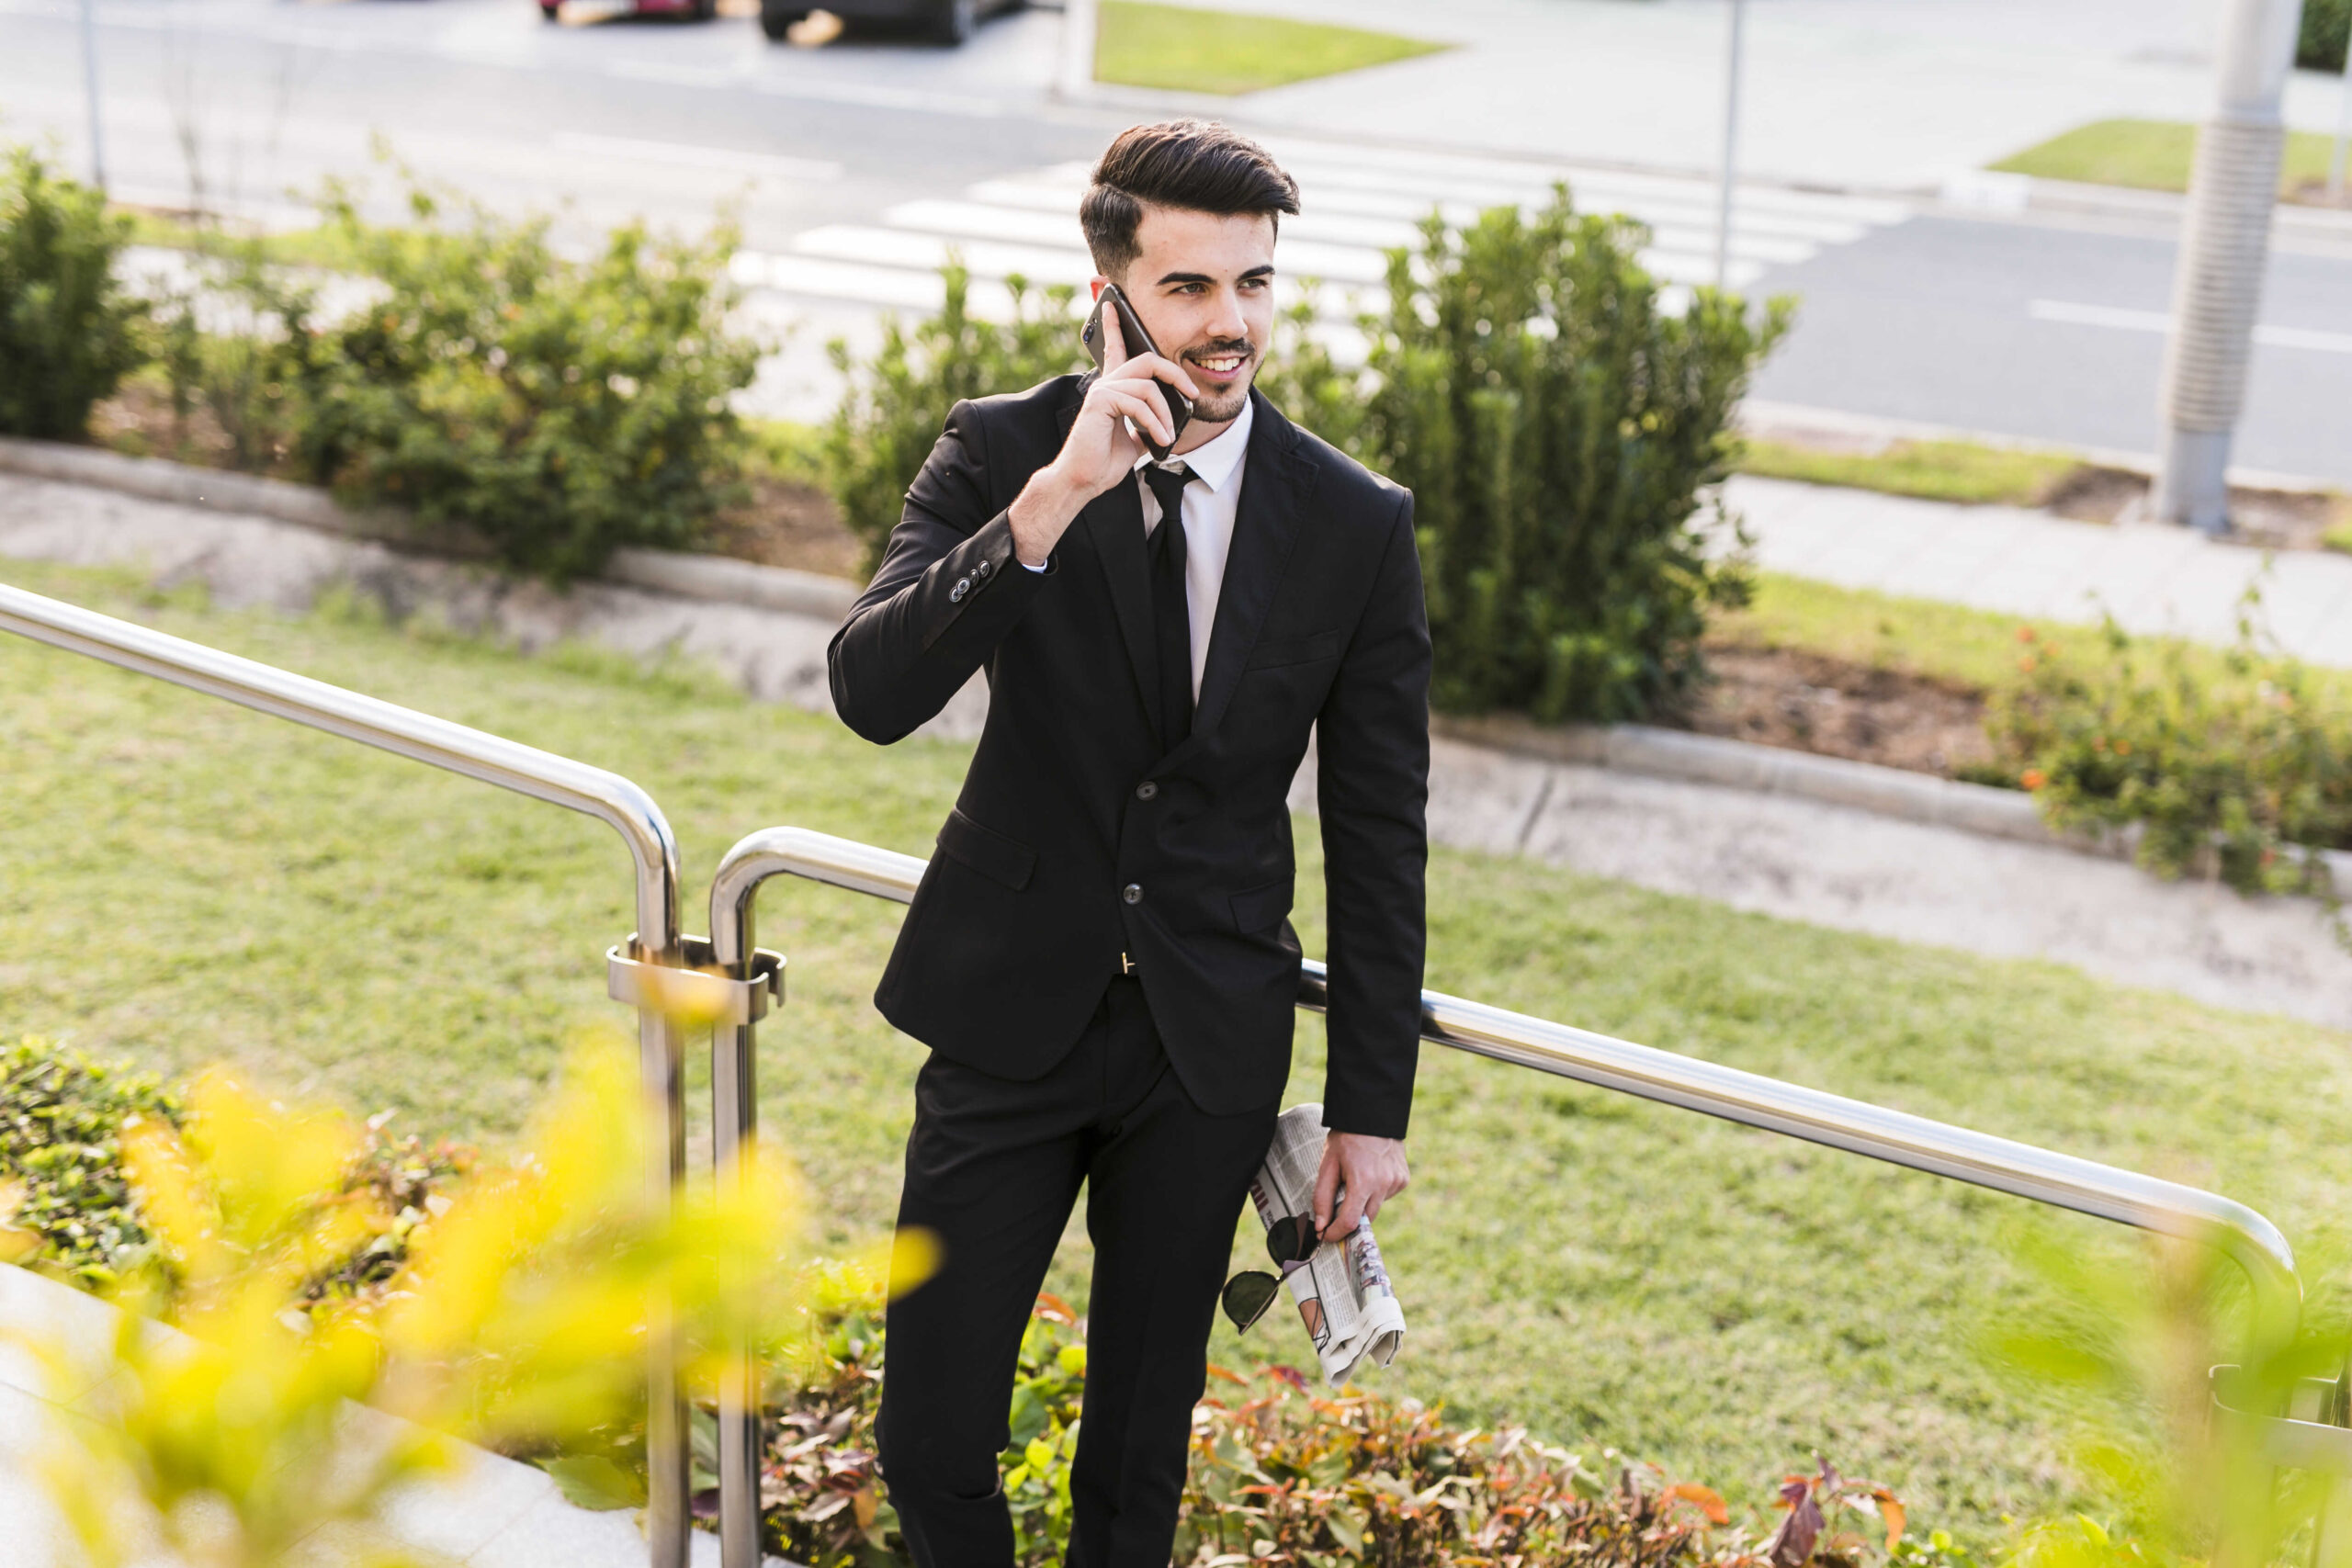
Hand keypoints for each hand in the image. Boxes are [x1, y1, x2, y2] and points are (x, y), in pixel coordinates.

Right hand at [1007, 302, 1198, 565]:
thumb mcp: (1135, 439)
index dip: (1115, 325)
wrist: (1083, 480)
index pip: (1116, 349)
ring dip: (1165, 415)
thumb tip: (1171, 421)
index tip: (1114, 305)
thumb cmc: (1103, 461)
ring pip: (1148, 387)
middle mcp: (1106, 384)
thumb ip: (1148, 423)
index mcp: (1112, 388)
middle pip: (1147, 361)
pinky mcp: (1101, 402)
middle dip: (1175, 374)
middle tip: (1191, 393)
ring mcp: (1102, 391)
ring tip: (1167, 437)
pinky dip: (1154, 423)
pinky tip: (1158, 440)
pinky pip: (1138, 403)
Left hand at [1311, 1132, 1408, 1240]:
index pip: (1351, 1222)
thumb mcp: (1328, 1164)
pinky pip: (1386, 1196)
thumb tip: (1321, 1227)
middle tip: (1336, 1211)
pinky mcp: (1404, 1179)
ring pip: (1376, 1208)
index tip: (1326, 1236)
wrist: (1371, 1114)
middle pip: (1365, 1219)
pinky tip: (1370, 1174)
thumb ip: (1322, 1197)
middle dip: (1349, 1220)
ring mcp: (1397, 1182)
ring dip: (1363, 1204)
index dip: (1336, 1233)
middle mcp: (1384, 1184)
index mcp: (1364, 1181)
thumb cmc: (1346, 1138)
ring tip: (1354, 1181)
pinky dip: (1375, 1193)